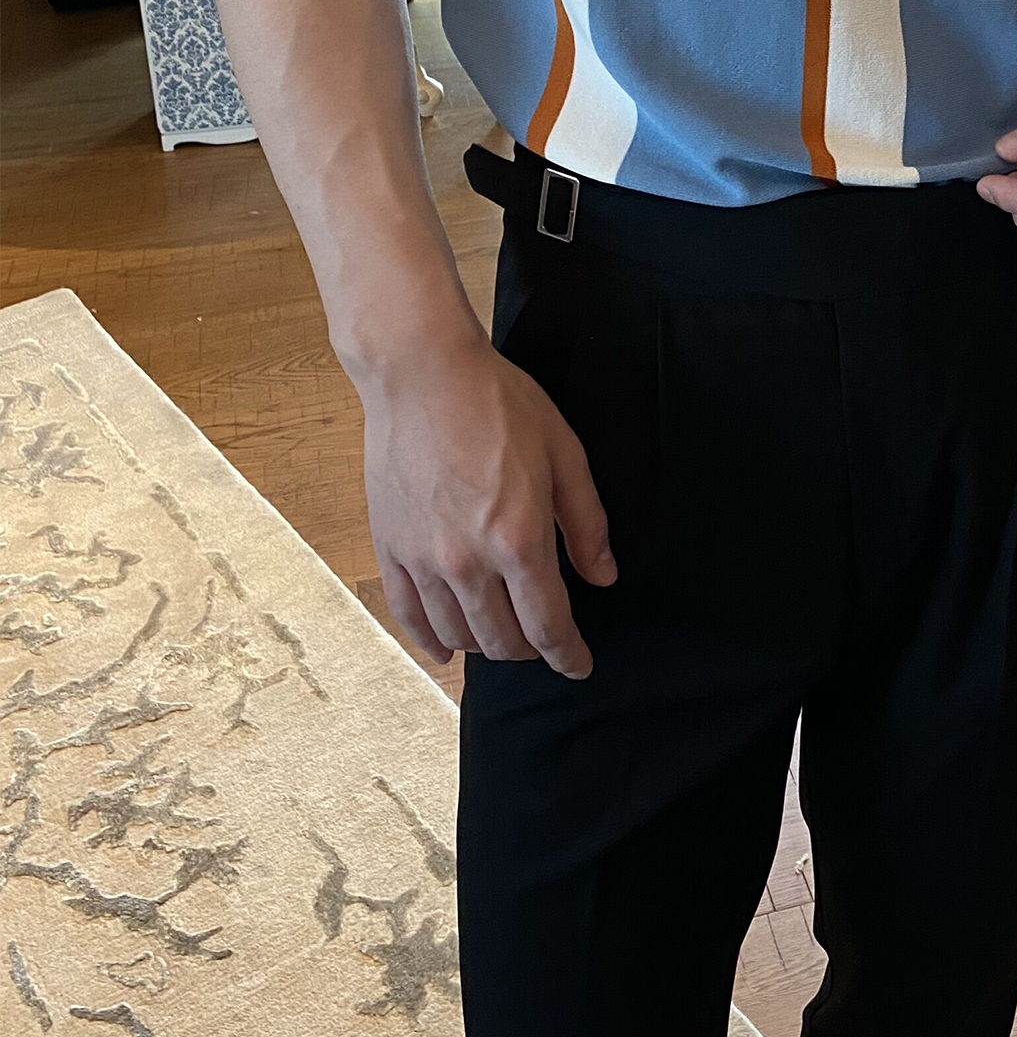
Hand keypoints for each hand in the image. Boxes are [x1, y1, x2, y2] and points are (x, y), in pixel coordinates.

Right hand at [360, 331, 615, 678]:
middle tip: (547, 640)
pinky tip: (446, 647)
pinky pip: (410, 615)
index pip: (548, 624)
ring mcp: (423, 559)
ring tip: (506, 635)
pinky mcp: (389, 548)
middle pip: (503, 638)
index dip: (568, 655)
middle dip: (532, 649)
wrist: (423, 375)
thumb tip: (603, 576)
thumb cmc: (500, 405)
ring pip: (458, 633)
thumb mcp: (564, 453)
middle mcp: (467, 561)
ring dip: (487, 644)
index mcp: (518, 539)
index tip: (580, 666)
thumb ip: (586, 522)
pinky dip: (431, 639)